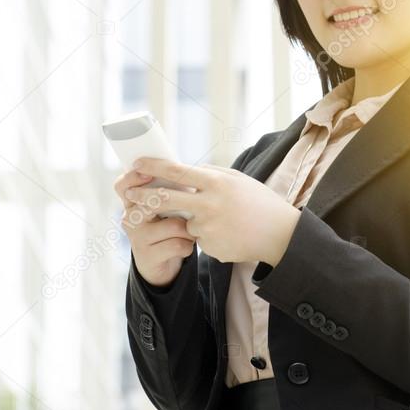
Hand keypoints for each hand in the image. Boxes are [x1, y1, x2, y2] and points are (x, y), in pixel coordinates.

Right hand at [112, 168, 195, 287]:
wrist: (163, 264)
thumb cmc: (168, 227)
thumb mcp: (165, 207)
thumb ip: (169, 190)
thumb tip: (186, 172)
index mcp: (132, 202)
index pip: (123, 185)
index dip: (134, 177)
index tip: (151, 174)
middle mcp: (130, 218)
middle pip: (153, 202)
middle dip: (181, 204)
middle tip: (192, 208)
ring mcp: (137, 238)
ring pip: (174, 225)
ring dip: (190, 229)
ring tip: (190, 231)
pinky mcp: (147, 256)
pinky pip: (178, 244)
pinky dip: (189, 245)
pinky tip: (186, 246)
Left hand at [125, 157, 301, 264]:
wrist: (280, 234)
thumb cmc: (259, 202)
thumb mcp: (237, 180)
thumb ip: (210, 175)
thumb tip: (184, 171)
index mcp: (216, 182)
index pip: (176, 171)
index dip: (153, 166)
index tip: (136, 163)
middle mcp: (209, 204)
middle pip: (165, 199)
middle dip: (143, 196)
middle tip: (129, 194)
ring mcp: (209, 227)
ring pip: (186, 222)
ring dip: (196, 221)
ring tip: (225, 221)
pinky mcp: (210, 246)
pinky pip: (200, 238)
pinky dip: (209, 235)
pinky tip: (229, 233)